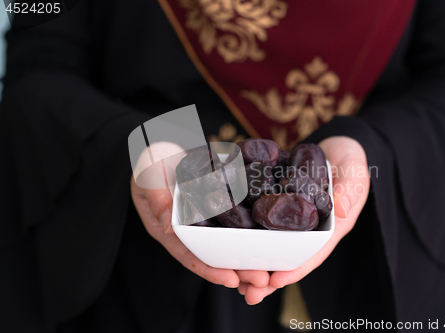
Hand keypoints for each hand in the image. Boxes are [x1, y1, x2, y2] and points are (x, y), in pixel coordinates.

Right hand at [130, 142, 269, 293]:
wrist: (163, 143)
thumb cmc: (150, 159)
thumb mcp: (149, 176)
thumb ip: (158, 199)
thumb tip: (170, 226)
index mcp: (168, 228)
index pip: (189, 255)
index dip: (210, 269)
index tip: (232, 280)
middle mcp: (188, 228)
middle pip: (214, 254)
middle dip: (238, 269)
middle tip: (263, 279)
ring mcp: (203, 217)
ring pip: (227, 242)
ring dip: (248, 255)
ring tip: (272, 267)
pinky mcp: (217, 204)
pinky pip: (234, 220)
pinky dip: (250, 230)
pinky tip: (269, 237)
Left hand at [238, 136, 369, 302]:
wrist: (337, 145)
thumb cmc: (350, 159)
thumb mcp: (354, 172)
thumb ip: (349, 190)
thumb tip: (341, 212)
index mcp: (330, 227)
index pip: (314, 253)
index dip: (296, 269)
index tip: (275, 282)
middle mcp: (310, 228)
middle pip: (289, 257)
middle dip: (270, 276)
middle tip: (247, 292)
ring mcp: (293, 219)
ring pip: (273, 245)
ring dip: (256, 262)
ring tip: (234, 278)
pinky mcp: (279, 206)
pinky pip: (262, 222)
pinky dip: (248, 232)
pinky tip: (230, 240)